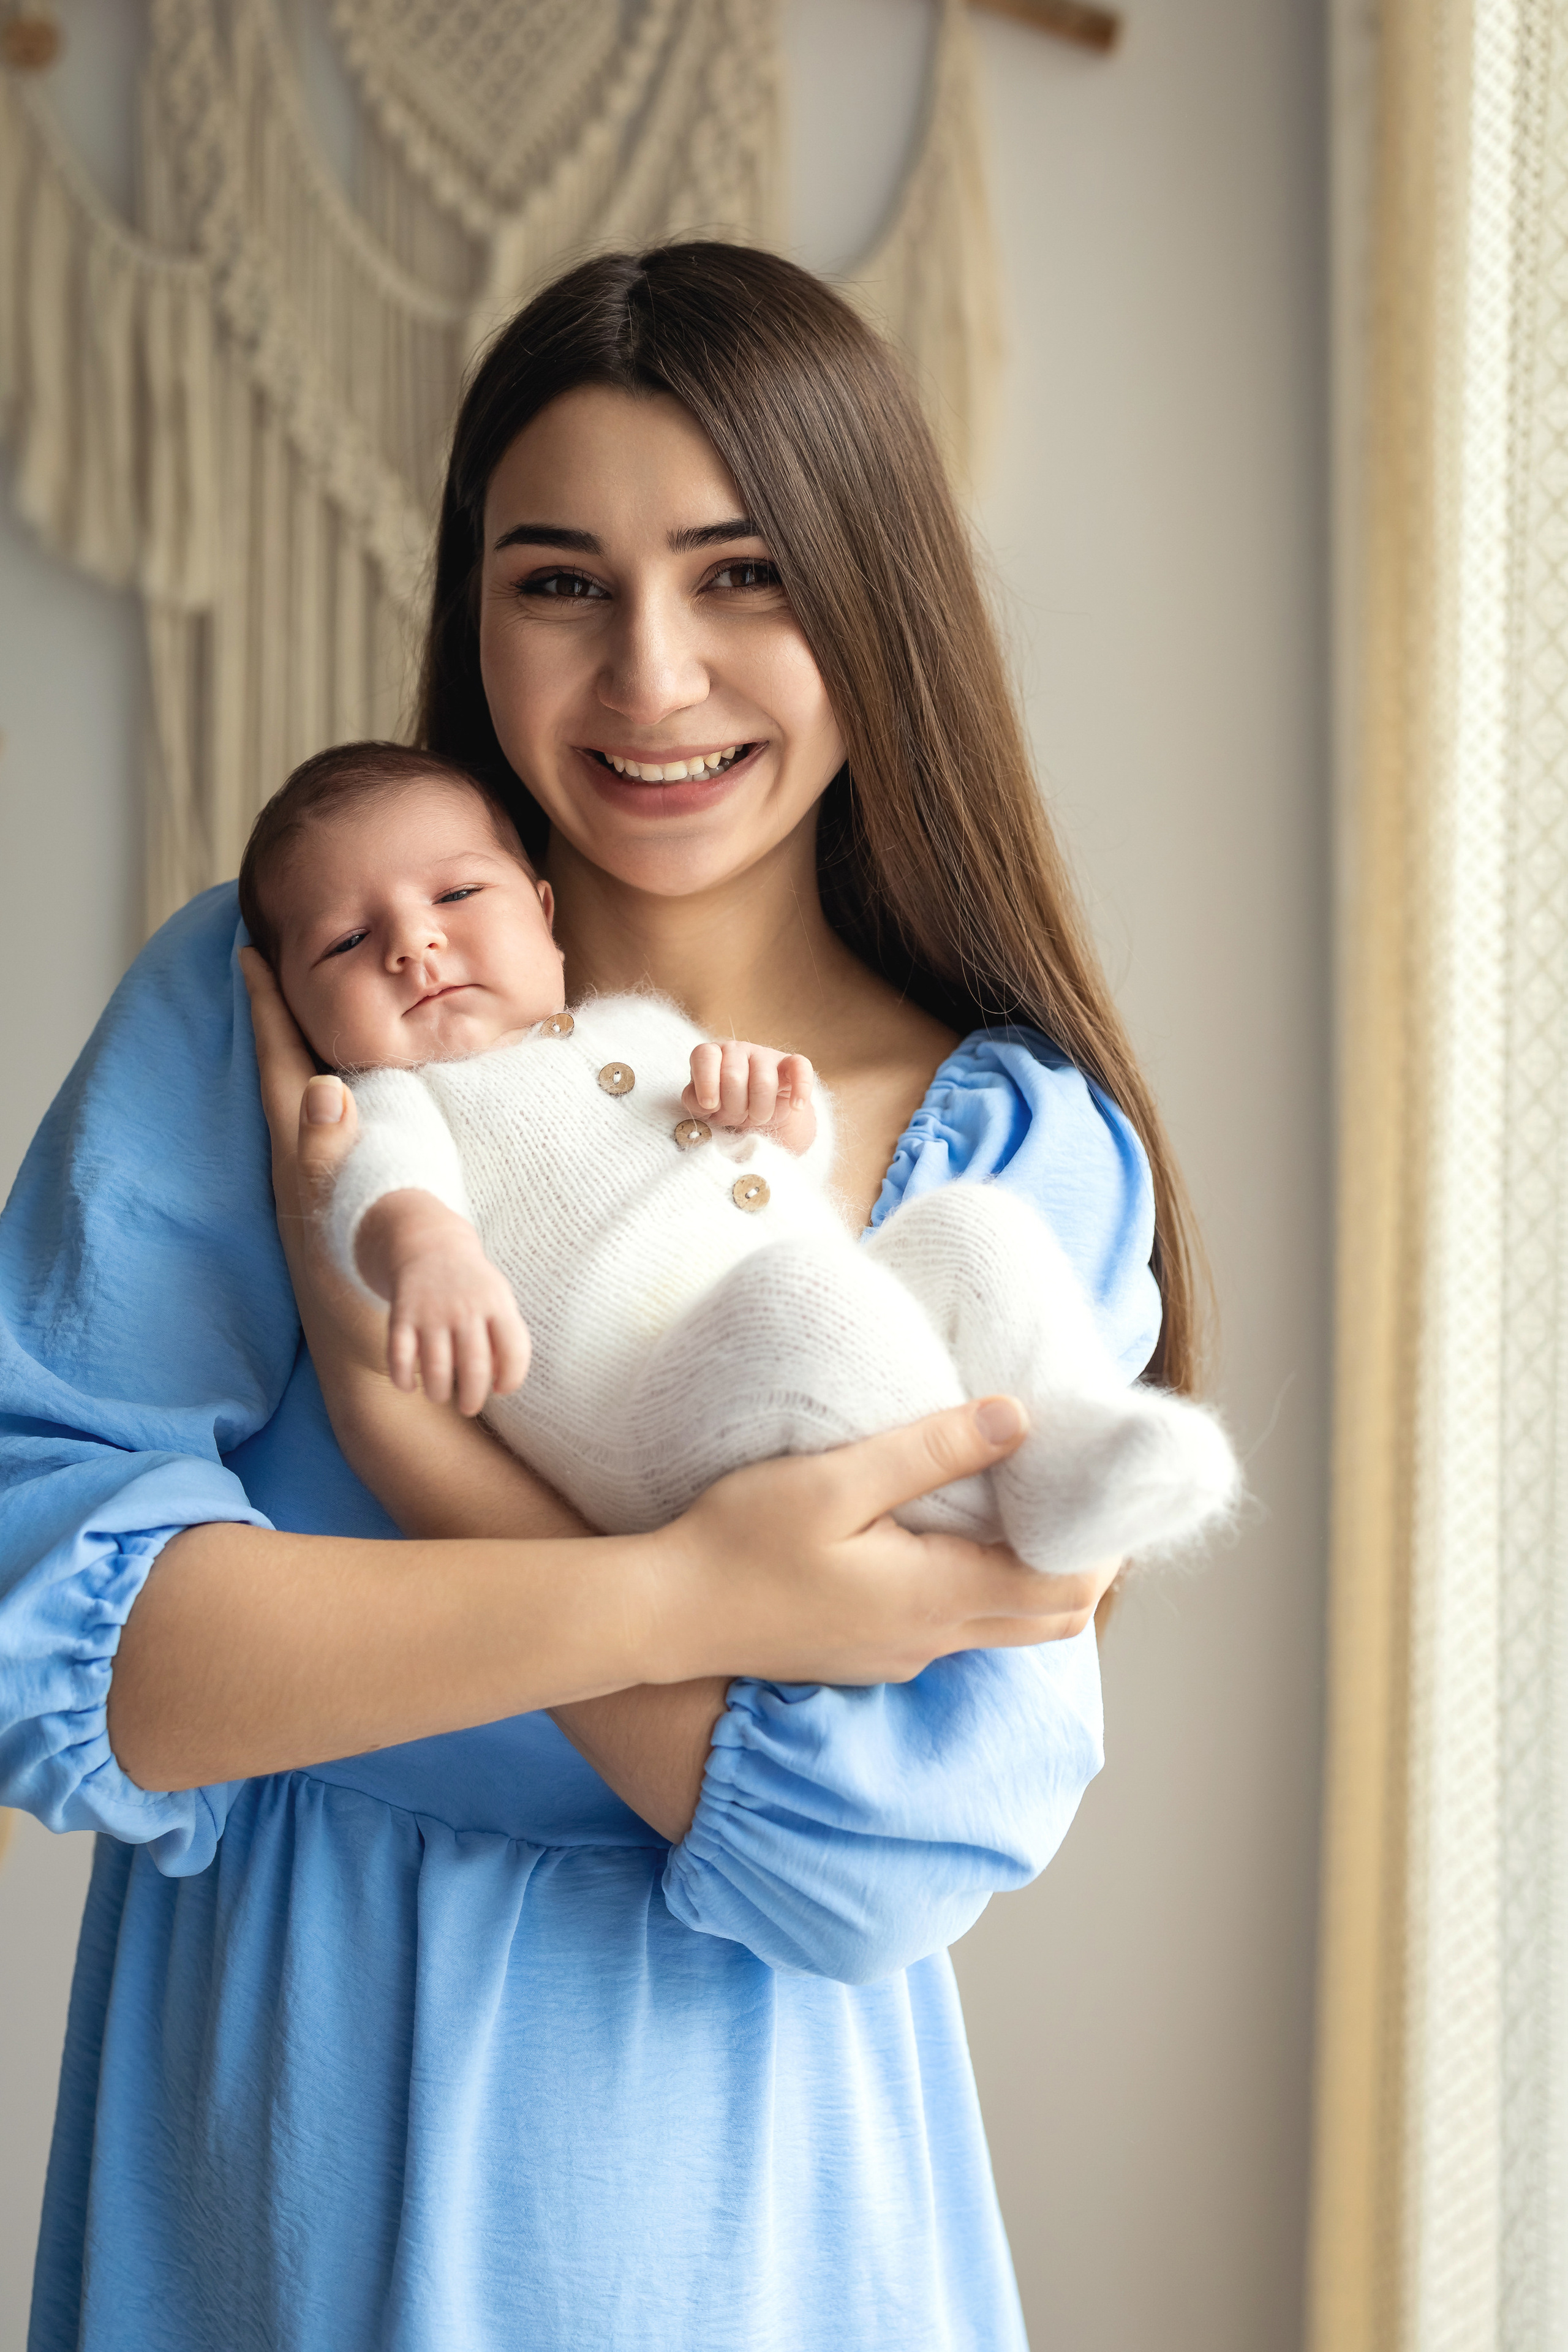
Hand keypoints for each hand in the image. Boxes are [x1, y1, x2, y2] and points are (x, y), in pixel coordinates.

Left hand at [240, 948, 383, 1378]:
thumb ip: (331, 1152)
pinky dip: (334, 1085)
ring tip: (306, 1003)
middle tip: (273, 956)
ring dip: (304, 1046)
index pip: (281, 1063)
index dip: (267, 1006)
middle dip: (280, 1010)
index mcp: (299, 1152)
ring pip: (306, 1093)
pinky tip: (351, 1082)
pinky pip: (331, 1121)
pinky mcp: (342, 1196)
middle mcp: (301, 1158)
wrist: (372, 1358)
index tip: (247, 949)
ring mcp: (320, 1177)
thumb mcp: (346, 1213)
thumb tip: (323, 1087)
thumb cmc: (358, 1291)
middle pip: (287, 1066)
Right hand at [356, 1192, 531, 1415]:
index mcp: (496, 1304)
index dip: (511, 1380)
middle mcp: (465, 1309)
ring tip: (441, 1395)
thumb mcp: (499, 1299)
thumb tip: (501, 1384)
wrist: (430, 1245)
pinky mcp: (401, 1315)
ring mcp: (431, 1312)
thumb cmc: (473, 1286)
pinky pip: (399, 1357)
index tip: (501, 1389)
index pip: (514, 1351)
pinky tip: (409, 1385)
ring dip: (439, 1393)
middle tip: (469, 1407)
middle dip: (473, 1399)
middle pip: (474, 1368)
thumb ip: (508, 1337)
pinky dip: (402, 1379)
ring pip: (435, 1369)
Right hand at [650, 1395, 1118, 1688]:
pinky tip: (954, 1533)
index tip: (1110, 1487)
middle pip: (1050, 1618)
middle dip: (1084, 1560)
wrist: (664, 1616)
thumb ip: (930, 1451)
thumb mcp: (833, 1481)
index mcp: (935, 1599)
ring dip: (1033, 1573)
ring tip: (1026, 1501)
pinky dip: (984, 1585)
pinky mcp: (870, 1653)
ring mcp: (900, 1655)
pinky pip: (956, 1625)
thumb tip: (1019, 1420)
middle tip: (1082, 1491)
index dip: (1103, 1545)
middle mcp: (930, 1640)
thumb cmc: (738, 1543)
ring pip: (1004, 1625)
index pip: (1063, 1590)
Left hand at [683, 1040, 816, 1152]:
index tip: (710, 1105)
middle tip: (736, 1117)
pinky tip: (796, 1106)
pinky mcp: (791, 1065)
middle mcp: (737, 1050)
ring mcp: (765, 1055)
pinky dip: (800, 1089)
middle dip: (734, 1107)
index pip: (704, 1056)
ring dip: (759, 1111)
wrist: (756, 1116)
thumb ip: (696, 1102)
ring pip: (763, 1082)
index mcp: (712, 1056)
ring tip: (756, 1118)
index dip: (706, 1082)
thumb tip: (703, 1101)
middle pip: (733, 1077)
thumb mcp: (705, 1109)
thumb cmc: (725, 1109)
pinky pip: (800, 1069)